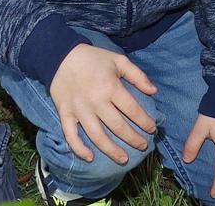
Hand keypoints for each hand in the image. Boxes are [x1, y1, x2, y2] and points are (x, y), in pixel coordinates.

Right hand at [49, 44, 157, 163]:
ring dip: (111, 150)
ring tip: (123, 159)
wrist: (60, 55)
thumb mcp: (118, 60)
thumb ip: (137, 75)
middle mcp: (96, 101)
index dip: (144, 121)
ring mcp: (79, 110)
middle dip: (133, 139)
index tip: (152, 129)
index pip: (132, 110)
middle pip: (118, 126)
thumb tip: (154, 91)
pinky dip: (79, 148)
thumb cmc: (92, 58)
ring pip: (97, 136)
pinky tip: (90, 157)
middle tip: (142, 146)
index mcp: (110, 87)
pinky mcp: (65, 114)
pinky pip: (71, 135)